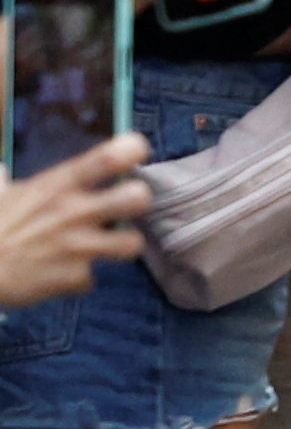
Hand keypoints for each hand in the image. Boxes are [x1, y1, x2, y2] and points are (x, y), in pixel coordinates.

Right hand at [0, 134, 151, 308]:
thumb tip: (1, 171)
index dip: (131, 150)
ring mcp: (77, 246)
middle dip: (139, 200)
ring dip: (121, 245)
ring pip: (132, 243)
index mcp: (56, 185)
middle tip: (127, 204)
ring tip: (106, 244)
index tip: (134, 152)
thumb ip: (8, 181)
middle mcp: (73, 212)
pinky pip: (91, 277)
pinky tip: (59, 272)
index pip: (108, 158)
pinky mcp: (74, 278)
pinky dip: (77, 278)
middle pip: (137, 198)